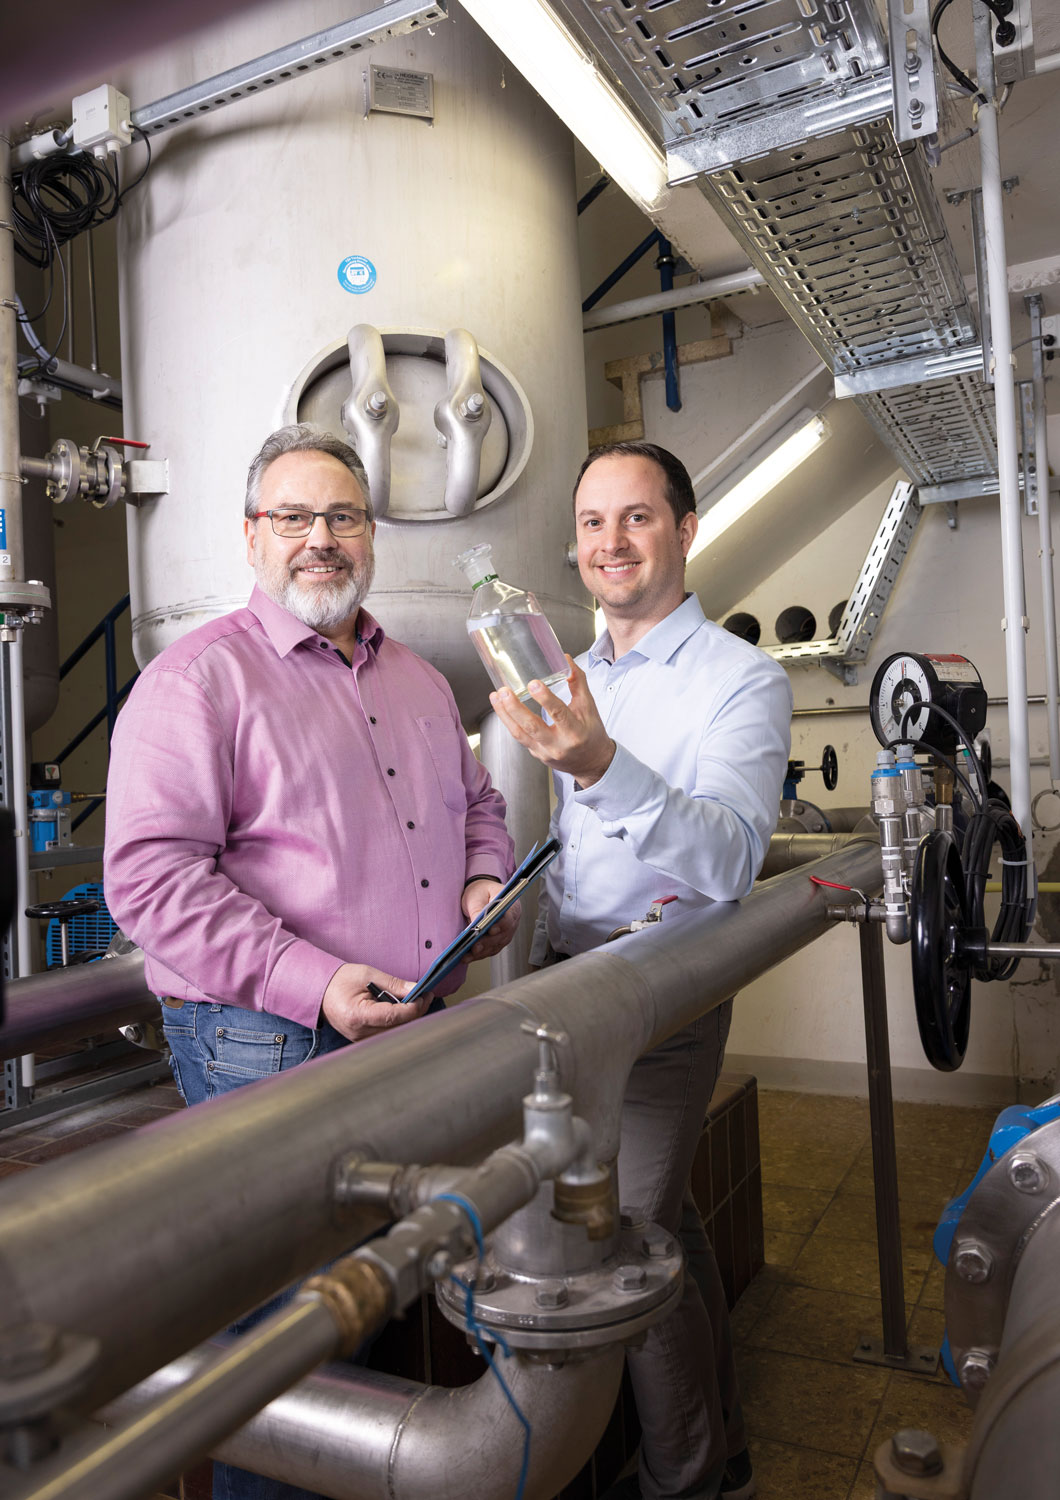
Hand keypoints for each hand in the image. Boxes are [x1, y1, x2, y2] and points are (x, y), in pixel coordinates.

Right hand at [321, 962, 431, 1041]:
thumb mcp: (367, 974)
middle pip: (397, 1028)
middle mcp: (358, 1033)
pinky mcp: (364, 1040)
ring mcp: (361, 1039)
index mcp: (356, 1016)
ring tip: (417, 1000)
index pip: (392, 1017)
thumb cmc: (340, 981)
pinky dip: (399, 1022)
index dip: (412, 1008)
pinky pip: (388, 1033)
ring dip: (409, 1018)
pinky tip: (404, 1009)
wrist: (320, 992)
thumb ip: (393, 984)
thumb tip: (416, 988)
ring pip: (395, 1033)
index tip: (424, 996)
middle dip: (415, 1012)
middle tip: (426, 996)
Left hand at [462, 877, 520, 960]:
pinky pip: (489, 950)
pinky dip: (478, 955)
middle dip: (487, 942)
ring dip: (481, 952)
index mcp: (511, 906)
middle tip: (474, 947)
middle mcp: (512, 922)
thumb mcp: (476, 896)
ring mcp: (506, 933)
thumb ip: (478, 909)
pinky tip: (466, 957)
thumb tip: (476, 924)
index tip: (490, 930)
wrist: (480, 895)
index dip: (501, 925)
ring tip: (466, 956)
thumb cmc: (480, 892)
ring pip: (495, 946)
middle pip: (502, 936)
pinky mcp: (497, 941)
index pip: (509, 918)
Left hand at [489, 659, 615, 787]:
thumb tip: (565, 659)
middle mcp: (558, 745)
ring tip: (496, 696)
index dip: (545, 699)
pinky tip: (501, 708)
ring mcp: (544, 752)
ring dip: (505, 714)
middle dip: (515, 708)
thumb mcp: (589, 707)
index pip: (559, 714)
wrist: (591, 762)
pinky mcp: (535, 754)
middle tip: (504, 691)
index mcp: (575, 732)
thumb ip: (578, 682)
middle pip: (532, 727)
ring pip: (519, 734)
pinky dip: (508, 721)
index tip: (533, 684)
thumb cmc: (591, 734)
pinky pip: (519, 737)